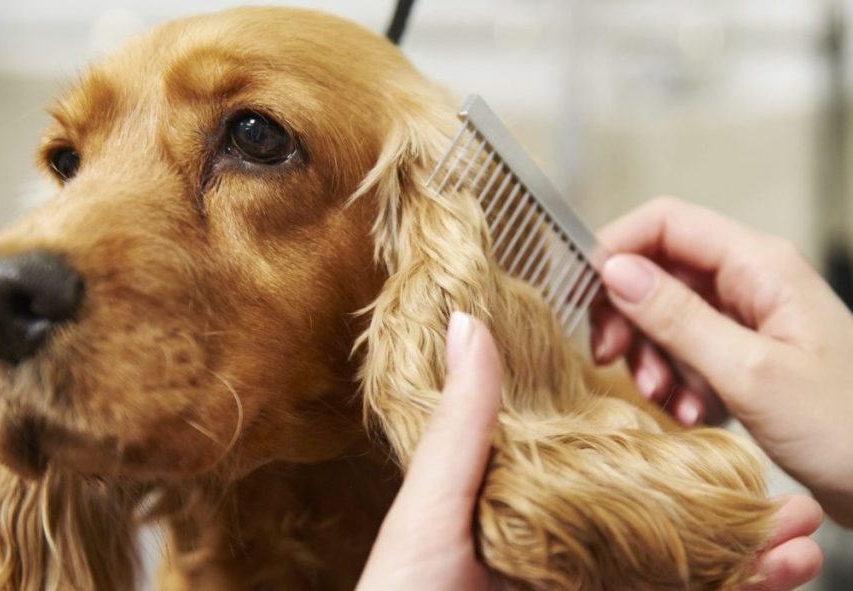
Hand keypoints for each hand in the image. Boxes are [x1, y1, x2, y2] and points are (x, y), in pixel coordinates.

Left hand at [359, 310, 821, 589]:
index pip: (600, 463)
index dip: (658, 443)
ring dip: (749, 550)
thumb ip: (462, 424)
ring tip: (800, 531)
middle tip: (777, 484)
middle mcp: (565, 545)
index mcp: (525, 501)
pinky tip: (778, 575)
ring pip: (684, 566)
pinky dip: (735, 590)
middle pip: (659, 517)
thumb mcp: (429, 502)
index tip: (705, 414)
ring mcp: (592, 583)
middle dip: (724, 503)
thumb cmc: (402, 589)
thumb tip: (467, 324)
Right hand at [590, 196, 852, 525]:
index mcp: (760, 265)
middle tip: (609, 358)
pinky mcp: (747, 355)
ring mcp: (749, 319)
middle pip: (658, 271)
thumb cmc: (847, 429)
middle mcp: (752, 282)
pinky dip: (677, 381)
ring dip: (653, 358)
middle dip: (628, 316)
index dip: (615, 249)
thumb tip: (614, 271)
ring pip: (667, 316)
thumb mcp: (749, 373)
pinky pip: (689, 352)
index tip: (582, 294)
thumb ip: (677, 318)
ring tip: (666, 400)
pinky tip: (691, 413)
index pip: (665, 223)